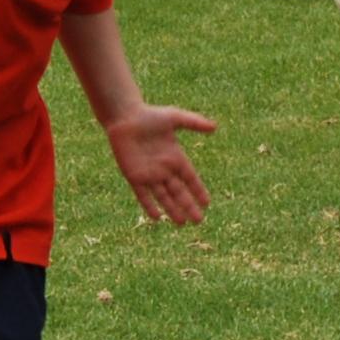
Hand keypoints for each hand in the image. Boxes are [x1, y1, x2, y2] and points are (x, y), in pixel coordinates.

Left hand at [102, 103, 215, 225]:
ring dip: (172, 210)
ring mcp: (149, 174)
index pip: (190, 178)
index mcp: (175, 157)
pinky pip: (143, 195)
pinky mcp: (134, 177)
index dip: (198, 190)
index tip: (207, 203)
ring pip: (163, 197)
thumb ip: (194, 122)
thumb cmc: (149, 116)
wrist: (124, 117)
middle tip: (198, 220)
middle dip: (188, 206)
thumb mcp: (175, 117)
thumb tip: (214, 127)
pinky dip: (149, 206)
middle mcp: (164, 169)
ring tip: (182, 223)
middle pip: (179, 191)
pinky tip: (156, 217)